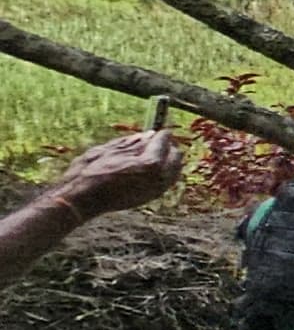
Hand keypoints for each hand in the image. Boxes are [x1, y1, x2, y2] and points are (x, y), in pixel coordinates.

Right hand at [57, 131, 183, 215]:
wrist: (81, 201)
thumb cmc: (89, 173)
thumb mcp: (108, 150)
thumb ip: (131, 143)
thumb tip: (148, 135)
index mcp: (150, 163)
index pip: (163, 142)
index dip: (161, 133)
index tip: (158, 129)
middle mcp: (159, 178)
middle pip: (176, 156)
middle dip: (169, 145)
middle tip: (157, 139)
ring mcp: (156, 190)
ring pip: (174, 170)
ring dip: (168, 159)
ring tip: (153, 152)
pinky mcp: (150, 198)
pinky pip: (166, 181)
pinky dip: (164, 171)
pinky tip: (150, 166)